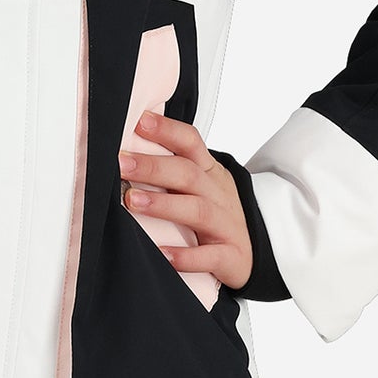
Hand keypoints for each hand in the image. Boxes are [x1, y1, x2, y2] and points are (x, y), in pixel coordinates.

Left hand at [118, 110, 253, 291]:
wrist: (256, 249)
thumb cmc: (215, 211)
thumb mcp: (201, 183)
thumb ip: (170, 168)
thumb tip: (123, 151)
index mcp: (208, 172)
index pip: (190, 142)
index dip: (167, 130)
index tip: (140, 121)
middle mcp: (217, 194)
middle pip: (188, 174)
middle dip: (153, 167)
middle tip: (121, 163)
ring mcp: (225, 224)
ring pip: (197, 211)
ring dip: (163, 205)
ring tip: (132, 200)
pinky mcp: (231, 256)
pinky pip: (209, 256)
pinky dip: (186, 256)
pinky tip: (162, 253)